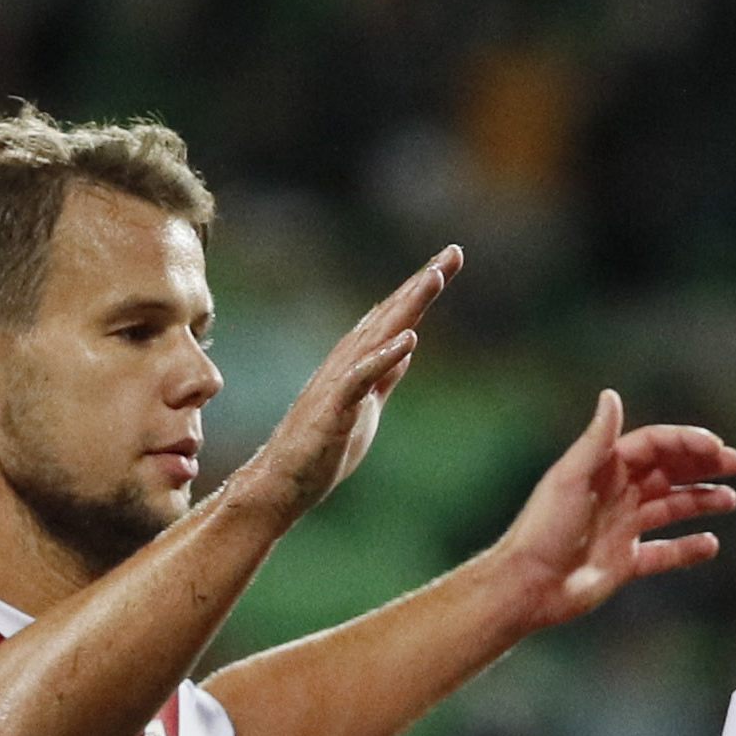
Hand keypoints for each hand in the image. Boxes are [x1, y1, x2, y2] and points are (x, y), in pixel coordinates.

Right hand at [235, 246, 461, 518]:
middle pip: (391, 315)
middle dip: (422, 283)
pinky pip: (362, 378)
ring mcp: (339, 383)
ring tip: (434, 278)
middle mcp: (348, 363)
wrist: (282, 482)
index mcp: (360, 363)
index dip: (422, 290)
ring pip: (377, 336)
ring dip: (406, 306)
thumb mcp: (369, 406)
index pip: (397, 318)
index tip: (450, 262)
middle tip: (454, 252)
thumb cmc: (322, 447)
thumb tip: (406, 346)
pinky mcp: (334, 408)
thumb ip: (385, 375)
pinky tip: (409, 339)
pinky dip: (385, 357)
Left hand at [495, 390, 735, 630]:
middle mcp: (617, 494)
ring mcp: (623, 528)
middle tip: (735, 465)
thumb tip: (611, 396)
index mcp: (604, 469)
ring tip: (729, 500)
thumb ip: (596, 440)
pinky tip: (710, 544)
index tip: (716, 447)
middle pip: (668, 471)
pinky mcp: (626, 561)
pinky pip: (665, 552)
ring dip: (701, 500)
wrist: (528, 585)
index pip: (654, 446)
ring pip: (671, 507)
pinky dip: (688, 548)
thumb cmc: (542, 529)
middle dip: (702, 465)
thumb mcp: (569, 478)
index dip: (686, 443)